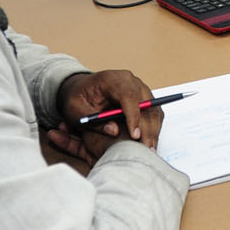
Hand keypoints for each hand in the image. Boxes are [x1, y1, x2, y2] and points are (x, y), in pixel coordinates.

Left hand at [45, 70, 161, 156]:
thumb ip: (92, 121)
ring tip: (150, 150)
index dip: (133, 115)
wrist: (81, 90)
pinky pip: (154, 112)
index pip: (128, 95)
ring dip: (153, 129)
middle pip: (146, 102)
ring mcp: (139, 88)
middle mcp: (129, 81)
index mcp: (111, 79)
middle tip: (146, 148)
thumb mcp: (75, 111)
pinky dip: (154, 127)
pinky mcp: (144, 97)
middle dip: (148, 126)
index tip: (135, 135)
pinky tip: (150, 142)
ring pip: (153, 108)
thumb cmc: (77, 99)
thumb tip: (113, 131)